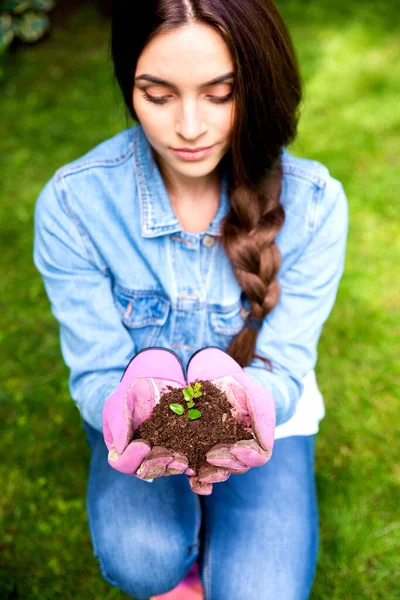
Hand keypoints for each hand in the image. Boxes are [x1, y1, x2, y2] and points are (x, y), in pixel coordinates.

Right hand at [102, 348, 189, 479]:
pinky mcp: (176, 449)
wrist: (155, 380)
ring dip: (174, 467)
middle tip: (169, 456)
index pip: (122, 463)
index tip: (144, 445)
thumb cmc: (131, 391)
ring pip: (165, 469)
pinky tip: (195, 464)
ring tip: (184, 461)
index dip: (132, 458)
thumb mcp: (119, 402)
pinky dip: (189, 464)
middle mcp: (139, 457)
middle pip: (145, 471)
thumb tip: (120, 448)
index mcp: (120, 449)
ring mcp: (158, 455)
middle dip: (157, 465)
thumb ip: (119, 423)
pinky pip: (181, 461)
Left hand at [186, 347, 275, 494]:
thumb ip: (262, 412)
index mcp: (256, 436)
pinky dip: (196, 477)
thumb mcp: (252, 391)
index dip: (248, 456)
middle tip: (211, 456)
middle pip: (239, 466)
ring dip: (211, 474)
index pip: (259, 456)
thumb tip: (263, 446)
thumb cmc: (234, 382)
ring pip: (220, 471)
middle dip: (226, 464)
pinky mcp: (199, 451)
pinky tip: (190, 476)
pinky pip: (200, 468)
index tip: (234, 448)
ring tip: (198, 471)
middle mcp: (239, 448)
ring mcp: (220, 451)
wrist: (209, 376)